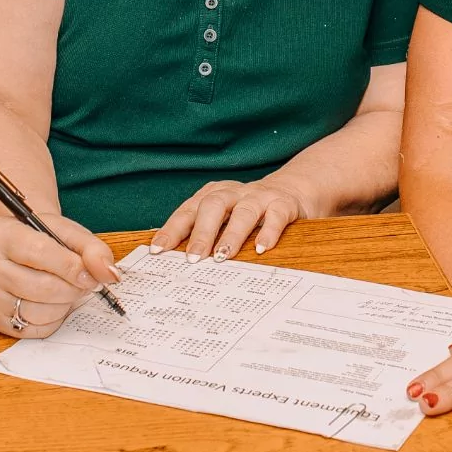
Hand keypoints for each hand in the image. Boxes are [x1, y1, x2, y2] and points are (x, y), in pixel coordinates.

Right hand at [0, 213, 119, 339]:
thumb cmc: (44, 239)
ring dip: (64, 305)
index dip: (71, 267)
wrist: (19, 247)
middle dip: (72, 289)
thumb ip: (93, 250)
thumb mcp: (69, 233)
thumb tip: (109, 274)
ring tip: (67, 291)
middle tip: (83, 283)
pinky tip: (54, 303)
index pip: (40, 252)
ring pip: (37, 312)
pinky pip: (33, 329)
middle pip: (41, 287)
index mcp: (3, 234)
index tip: (90, 275)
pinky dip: (53, 320)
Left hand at [150, 176, 314, 261]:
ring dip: (232, 234)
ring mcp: (259, 197)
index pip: (188, 211)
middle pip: (213, 206)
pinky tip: (261, 248)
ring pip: (243, 211)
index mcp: (214, 195)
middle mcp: (234, 193)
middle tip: (193, 258)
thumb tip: (174, 262)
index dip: (172, 229)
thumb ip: (204, 232)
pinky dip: (268, 231)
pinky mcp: (283, 204)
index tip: (158, 250)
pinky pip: (276, 215)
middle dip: (202, 232)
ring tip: (222, 256)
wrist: (293, 189)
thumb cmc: (249, 211)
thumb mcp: (225, 217)